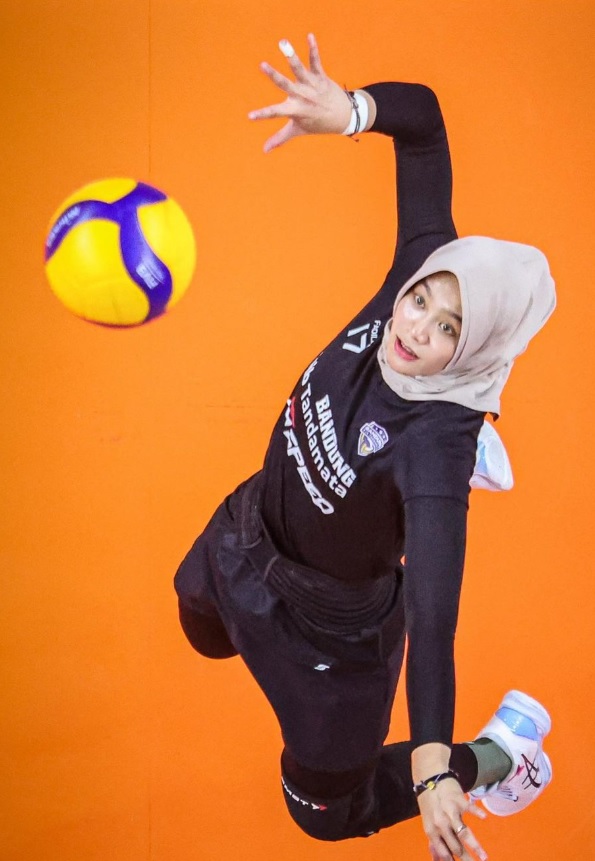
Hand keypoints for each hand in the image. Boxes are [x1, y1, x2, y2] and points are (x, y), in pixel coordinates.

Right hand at [248, 34, 353, 151]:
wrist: (342, 116)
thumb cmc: (317, 123)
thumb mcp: (298, 130)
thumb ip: (280, 139)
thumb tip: (264, 150)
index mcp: (294, 110)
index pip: (275, 113)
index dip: (262, 115)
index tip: (250, 116)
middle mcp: (302, 97)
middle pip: (285, 84)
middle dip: (274, 75)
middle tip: (262, 65)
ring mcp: (311, 85)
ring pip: (299, 70)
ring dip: (291, 56)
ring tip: (283, 44)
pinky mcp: (320, 76)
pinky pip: (316, 61)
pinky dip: (313, 49)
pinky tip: (309, 36)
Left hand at [418, 778, 487, 860]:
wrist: (429, 778)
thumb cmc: (430, 804)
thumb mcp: (428, 823)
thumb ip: (435, 843)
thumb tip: (437, 860)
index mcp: (432, 832)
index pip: (444, 854)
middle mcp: (441, 824)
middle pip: (456, 847)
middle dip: (468, 860)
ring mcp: (450, 812)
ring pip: (464, 833)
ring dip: (476, 847)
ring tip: (485, 858)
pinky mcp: (459, 801)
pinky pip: (469, 808)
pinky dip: (477, 812)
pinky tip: (484, 818)